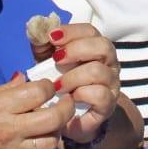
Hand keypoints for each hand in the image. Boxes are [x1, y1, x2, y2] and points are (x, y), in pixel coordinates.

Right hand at [0, 76, 74, 148]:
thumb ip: (3, 89)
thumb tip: (24, 78)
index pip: (39, 92)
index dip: (48, 86)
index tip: (47, 85)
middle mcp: (10, 129)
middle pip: (54, 118)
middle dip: (65, 107)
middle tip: (64, 101)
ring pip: (52, 141)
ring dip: (56, 129)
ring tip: (51, 122)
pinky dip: (43, 147)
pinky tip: (36, 138)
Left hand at [47, 23, 119, 144]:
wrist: (68, 118)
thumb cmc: (60, 84)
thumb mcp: (47, 63)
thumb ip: (42, 46)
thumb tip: (36, 30)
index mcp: (95, 48)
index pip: (90, 31)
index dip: (71, 31)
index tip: (52, 37)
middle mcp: (108, 63)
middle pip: (103, 46)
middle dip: (76, 50)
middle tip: (57, 59)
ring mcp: (111, 84)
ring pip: (98, 71)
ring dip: (73, 77)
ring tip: (58, 85)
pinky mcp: (108, 104)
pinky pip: (100, 94)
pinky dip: (82, 94)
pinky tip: (70, 98)